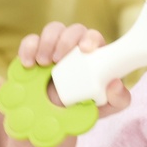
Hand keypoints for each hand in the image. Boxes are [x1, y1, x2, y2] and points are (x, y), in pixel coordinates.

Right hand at [16, 22, 130, 116]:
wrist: (58, 117)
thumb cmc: (87, 106)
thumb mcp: (107, 107)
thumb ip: (119, 99)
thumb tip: (115, 84)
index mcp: (94, 54)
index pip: (94, 37)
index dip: (90, 39)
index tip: (84, 50)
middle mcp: (75, 46)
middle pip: (73, 29)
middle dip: (65, 41)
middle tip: (57, 60)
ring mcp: (54, 46)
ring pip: (53, 29)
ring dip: (47, 42)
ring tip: (43, 63)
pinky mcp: (35, 51)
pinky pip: (31, 40)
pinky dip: (28, 49)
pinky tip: (28, 64)